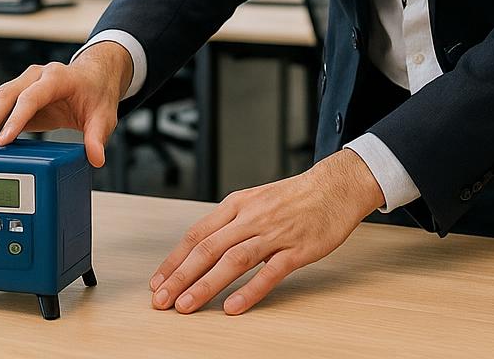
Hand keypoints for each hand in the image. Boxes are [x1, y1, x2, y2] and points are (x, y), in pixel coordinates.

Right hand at [0, 42, 132, 167]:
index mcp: (56, 77)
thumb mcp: (103, 115)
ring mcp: (21, 83)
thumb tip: (95, 157)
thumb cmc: (95, 93)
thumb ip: (97, 136)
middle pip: (3, 97)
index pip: (31, 97)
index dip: (15, 118)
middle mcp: (34, 77)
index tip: (2, 140)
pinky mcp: (14, 96)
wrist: (91, 78)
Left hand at [149, 149, 384, 315]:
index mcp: (237, 204)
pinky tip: (232, 307)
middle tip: (162, 300)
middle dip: (180, 277)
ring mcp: (274, 233)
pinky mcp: (297, 249)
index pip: (196, 234)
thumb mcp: (255, 200)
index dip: (174, 260)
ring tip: (186, 306)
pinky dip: (249, 291)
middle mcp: (251, 217)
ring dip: (205, 285)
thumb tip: (202, 247)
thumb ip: (231, 222)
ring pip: (232, 261)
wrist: (335, 187)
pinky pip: (269, 272)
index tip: (158, 281)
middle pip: (207, 249)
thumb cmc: (295, 197)